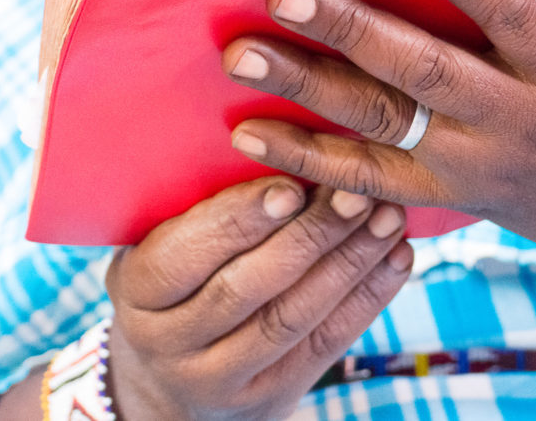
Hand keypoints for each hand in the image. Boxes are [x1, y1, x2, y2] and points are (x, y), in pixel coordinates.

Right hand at [104, 177, 410, 419]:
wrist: (170, 384)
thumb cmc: (178, 283)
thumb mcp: (165, 245)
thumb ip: (207, 208)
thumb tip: (284, 141)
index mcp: (137, 289)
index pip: (185, 254)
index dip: (240, 219)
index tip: (292, 182)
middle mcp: (169, 341)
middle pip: (249, 287)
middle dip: (311, 234)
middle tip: (358, 191)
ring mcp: (218, 378)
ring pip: (293, 317)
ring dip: (350, 262)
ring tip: (389, 216)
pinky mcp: (269, 397)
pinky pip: (327, 343)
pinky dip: (369, 297)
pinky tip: (398, 257)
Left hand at [220, 0, 535, 418]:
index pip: (511, 16)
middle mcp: (517, 121)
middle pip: (427, 74)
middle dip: (355, 32)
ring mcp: (477, 166)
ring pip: (385, 127)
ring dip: (309, 92)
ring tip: (239, 56)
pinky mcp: (451, 197)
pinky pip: (372, 183)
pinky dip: (311, 163)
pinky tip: (251, 137)